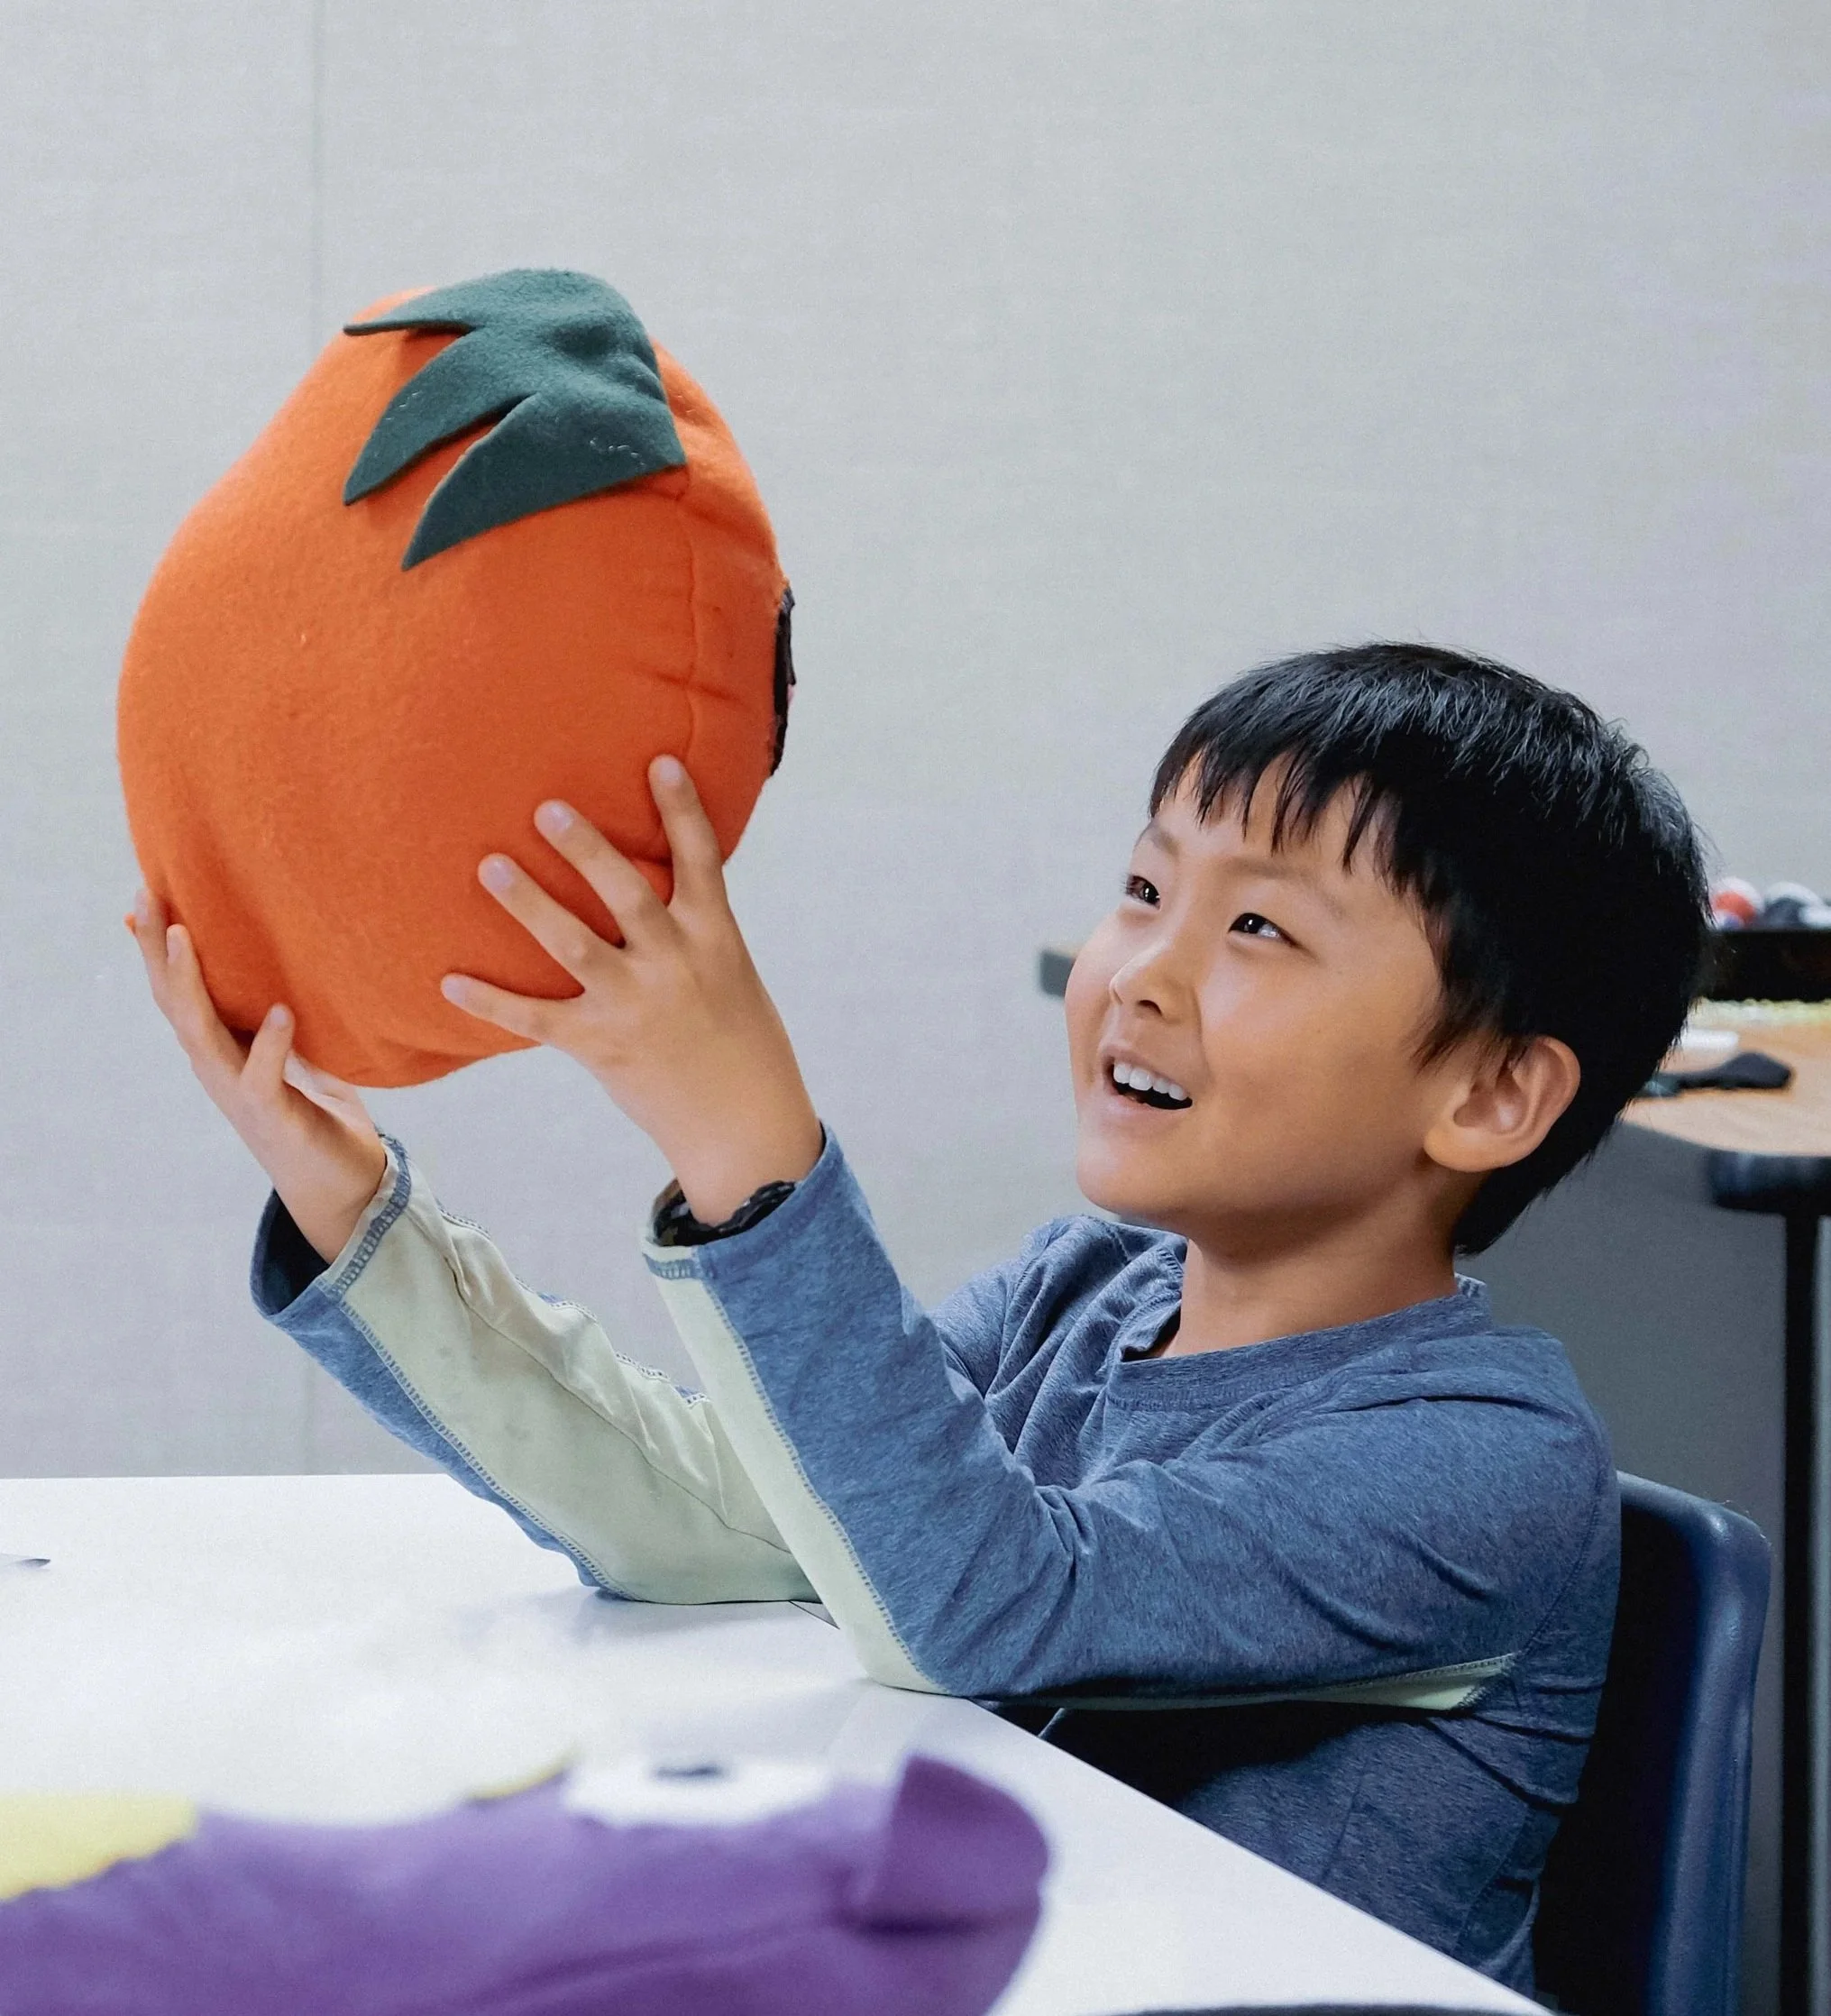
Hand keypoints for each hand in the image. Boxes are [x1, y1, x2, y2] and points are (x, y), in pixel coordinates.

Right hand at [128, 887, 389, 1263]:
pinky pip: (266, 1079)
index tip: (146, 891)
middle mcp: (220, 1070)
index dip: (159, 945)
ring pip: (203, 1035)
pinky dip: (273, 1045)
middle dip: (159, 949)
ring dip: (191, 984)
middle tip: (148, 895)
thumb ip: (283, 1016)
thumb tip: (286, 968)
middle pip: (176, 1002)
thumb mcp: (299, 1055)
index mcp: (222, 1051)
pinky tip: (284, 1012)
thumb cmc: (322, 1115)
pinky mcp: (277, 1119)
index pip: (179, 990)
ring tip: (185, 935)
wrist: (345, 1187)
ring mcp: (241, 1095)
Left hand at [440, 756, 822, 1223]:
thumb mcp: (731, 975)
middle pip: (626, 893)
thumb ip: (692, 929)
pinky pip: (537, 1018)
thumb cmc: (739, 1040)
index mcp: (714, 939)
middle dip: (586, 849)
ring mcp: (635, 1005)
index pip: (700, 861)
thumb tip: (654, 880)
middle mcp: (675, 964)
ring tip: (490, 867)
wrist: (742, 1123)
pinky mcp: (600, 1045)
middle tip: (546, 808)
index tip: (660, 762)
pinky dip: (491, 1001)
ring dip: (529, 904)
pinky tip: (450, 983)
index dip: (682, 810)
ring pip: (573, 945)